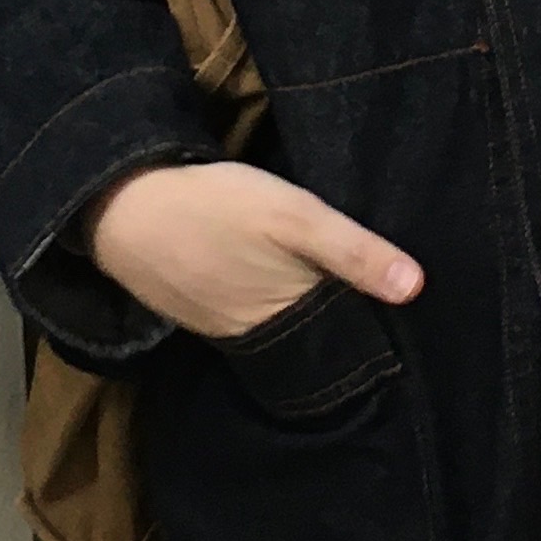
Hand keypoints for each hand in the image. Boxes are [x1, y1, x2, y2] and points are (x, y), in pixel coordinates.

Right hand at [84, 163, 424, 340]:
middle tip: (371, 295)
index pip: (348, 330)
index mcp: (291, 313)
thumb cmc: (217, 206)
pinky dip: (264, 303)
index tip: (404, 314)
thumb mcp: (294, 215)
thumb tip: (416, 288)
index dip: (374, 320)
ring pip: (280, 325)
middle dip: (342, 320)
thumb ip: (353, 250)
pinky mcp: (197, 309)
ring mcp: (223, 325)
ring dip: (301, 312)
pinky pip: (244, 315)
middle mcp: (260, 334)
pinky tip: (268, 278)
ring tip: (328, 285)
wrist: (124, 208)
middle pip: (314, 332)